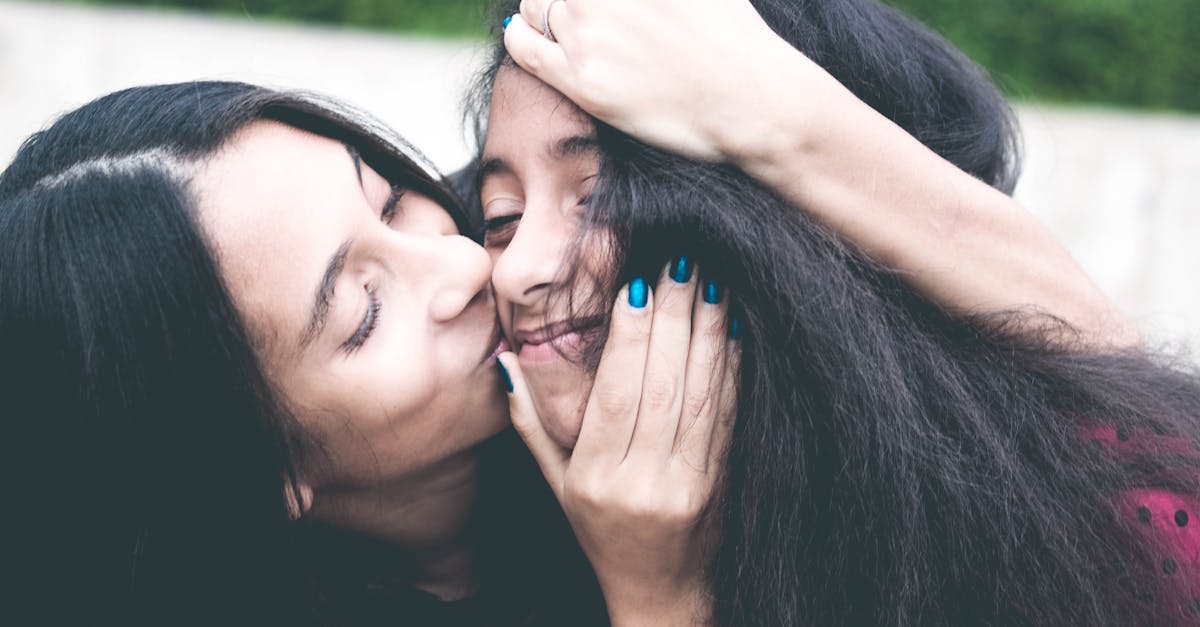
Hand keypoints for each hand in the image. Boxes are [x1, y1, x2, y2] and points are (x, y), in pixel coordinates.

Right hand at [497, 262, 738, 624]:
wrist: (660, 592)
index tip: (639, 284)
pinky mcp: (719, 483)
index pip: (615, 392)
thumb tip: (507, 363)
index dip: (630, 336)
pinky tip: (731, 331)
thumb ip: (530, 425)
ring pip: (699, 395)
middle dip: (673, 318)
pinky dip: (730, 370)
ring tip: (710, 282)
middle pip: (661, 385)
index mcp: (597, 476)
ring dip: (708, 333)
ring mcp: (687, 483)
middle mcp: (642, 479)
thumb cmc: (600, 533)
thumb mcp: (557, 485)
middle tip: (681, 262)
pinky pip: (725, 417)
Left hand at [503, 0, 815, 161]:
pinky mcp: (582, 80)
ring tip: (561, 21)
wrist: (748, 98)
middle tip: (582, 10)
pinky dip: (520, 34)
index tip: (594, 5)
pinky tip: (527, 33)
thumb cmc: (734, 34)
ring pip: (535, 6)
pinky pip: (525, 47)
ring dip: (543, 10)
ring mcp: (588, 33)